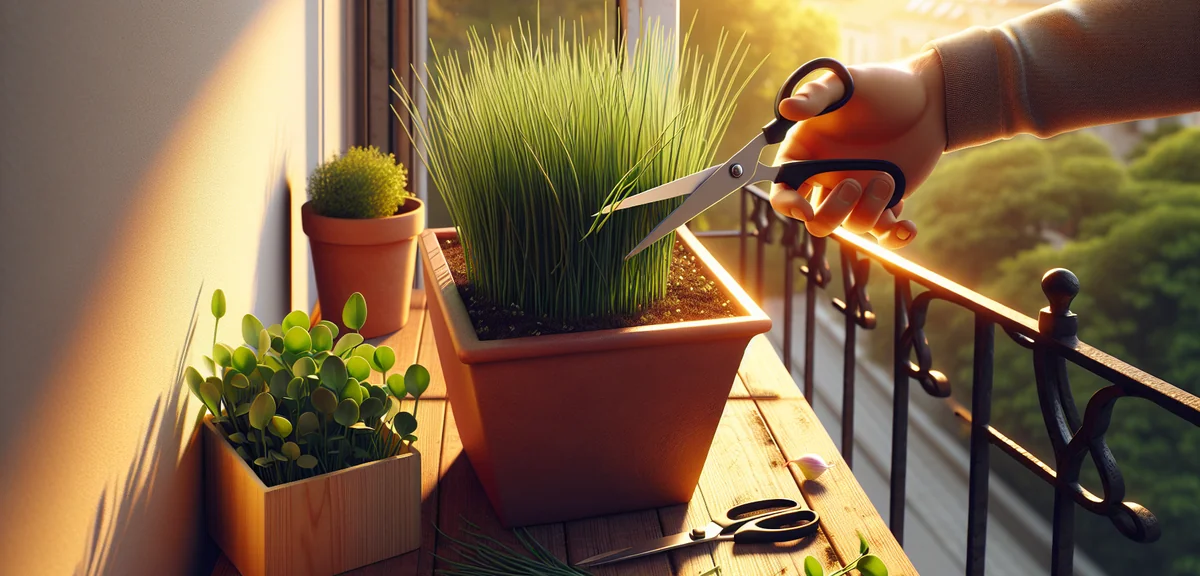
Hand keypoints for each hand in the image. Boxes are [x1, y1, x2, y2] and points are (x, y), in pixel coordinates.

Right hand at [769, 50, 946, 248]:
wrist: (928, 99)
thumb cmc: (881, 87)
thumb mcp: (846, 84)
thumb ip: (815, 95)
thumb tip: (786, 108)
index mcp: (807, 153)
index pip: (783, 188)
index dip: (786, 204)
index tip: (803, 208)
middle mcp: (827, 178)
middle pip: (817, 220)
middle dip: (834, 211)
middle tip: (853, 183)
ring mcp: (857, 194)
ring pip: (852, 227)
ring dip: (870, 210)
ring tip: (888, 177)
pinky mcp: (886, 202)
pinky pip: (884, 234)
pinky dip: (895, 238)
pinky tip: (907, 227)